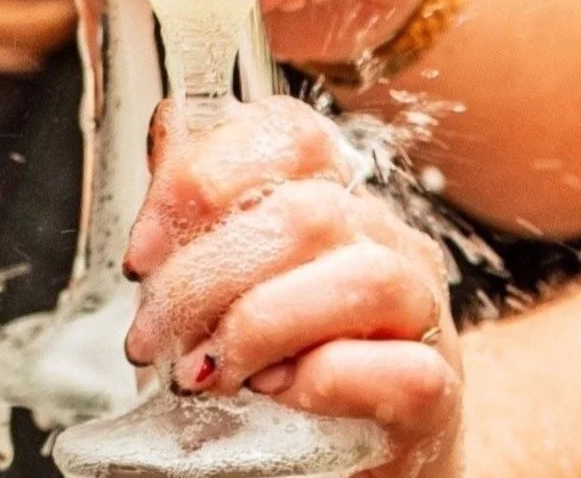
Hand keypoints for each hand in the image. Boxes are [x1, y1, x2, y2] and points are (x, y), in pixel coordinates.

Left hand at [125, 99, 460, 475]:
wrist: (353, 455)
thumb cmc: (284, 362)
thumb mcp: (232, 280)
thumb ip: (206, 210)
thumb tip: (168, 136)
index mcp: (337, 194)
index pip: (290, 134)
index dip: (205, 175)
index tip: (144, 252)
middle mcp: (387, 238)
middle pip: (305, 212)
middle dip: (205, 275)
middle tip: (152, 334)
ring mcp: (421, 310)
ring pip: (361, 278)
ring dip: (259, 325)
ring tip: (205, 371)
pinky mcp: (436, 393)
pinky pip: (399, 370)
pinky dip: (324, 381)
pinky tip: (275, 394)